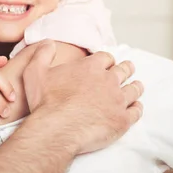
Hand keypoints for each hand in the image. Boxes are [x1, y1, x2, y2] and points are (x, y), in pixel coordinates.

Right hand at [23, 40, 143, 154]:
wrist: (57, 129)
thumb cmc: (46, 102)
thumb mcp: (35, 72)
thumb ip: (42, 53)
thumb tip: (48, 42)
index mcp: (90, 67)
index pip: (106, 57)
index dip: (107, 60)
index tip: (108, 63)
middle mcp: (108, 80)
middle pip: (124, 70)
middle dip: (126, 69)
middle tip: (128, 69)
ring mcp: (117, 100)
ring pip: (134, 89)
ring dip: (135, 86)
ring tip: (137, 86)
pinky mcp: (122, 119)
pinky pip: (136, 111)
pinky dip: (137, 107)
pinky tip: (136, 107)